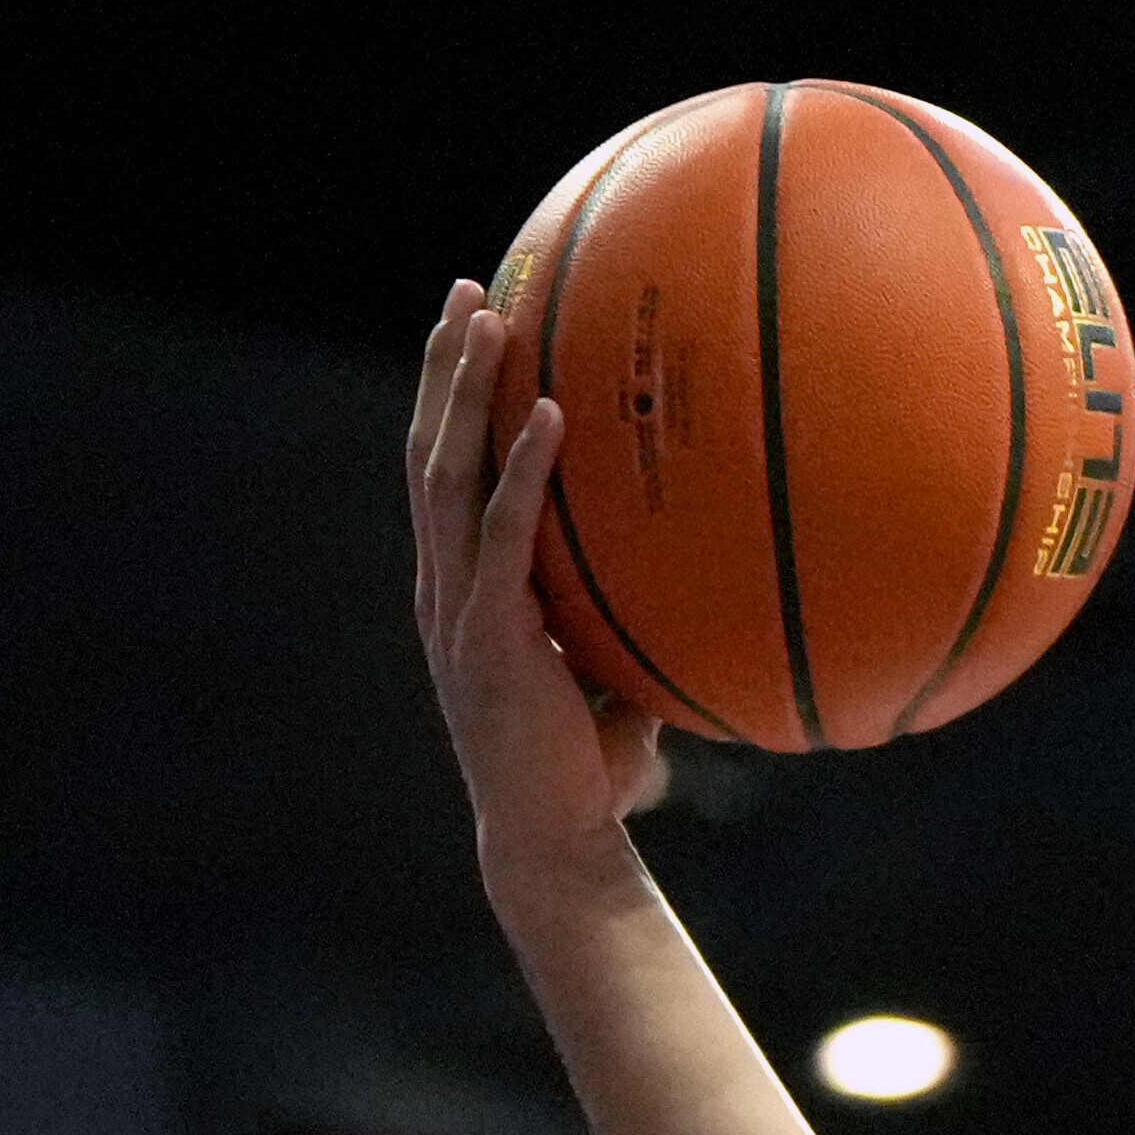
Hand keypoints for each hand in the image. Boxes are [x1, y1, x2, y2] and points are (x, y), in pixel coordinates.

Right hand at [405, 278, 666, 872]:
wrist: (556, 844)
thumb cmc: (589, 770)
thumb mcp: (609, 674)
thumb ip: (628, 618)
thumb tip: (703, 573)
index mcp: (461, 592)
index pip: (444, 477)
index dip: (446, 404)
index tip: (469, 332)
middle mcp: (445, 590)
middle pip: (430, 453)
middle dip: (443, 368)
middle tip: (465, 290)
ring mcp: (457, 611)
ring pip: (447, 477)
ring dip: (464, 392)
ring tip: (486, 319)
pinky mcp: (490, 637)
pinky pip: (504, 535)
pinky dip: (522, 470)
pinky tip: (546, 412)